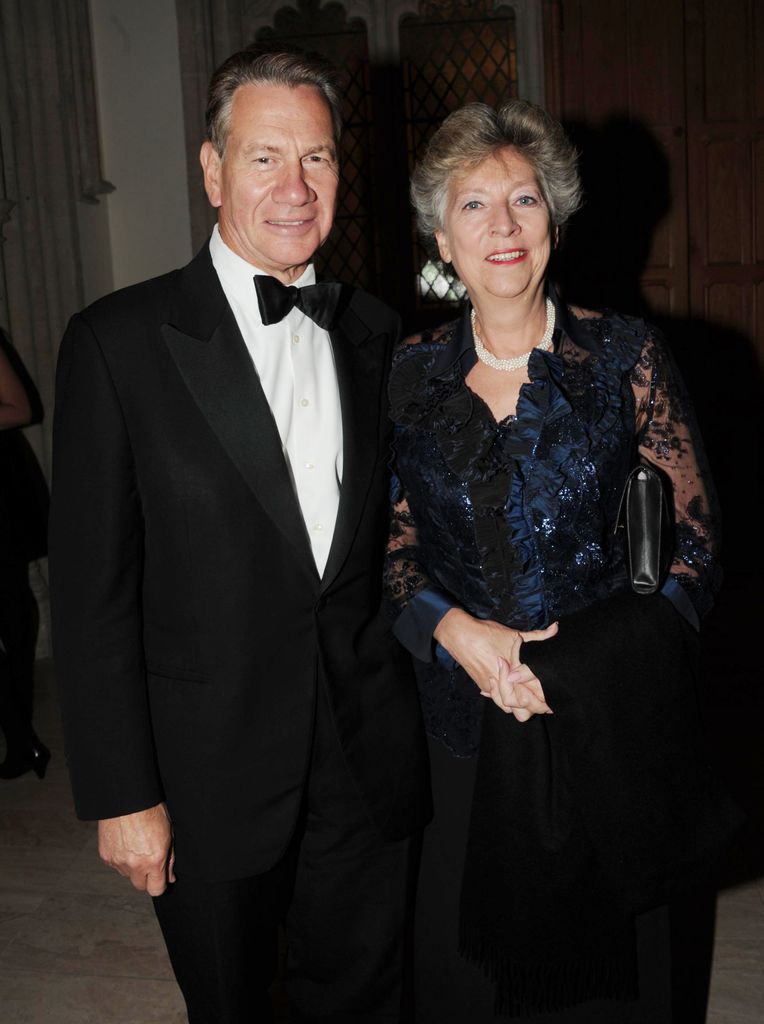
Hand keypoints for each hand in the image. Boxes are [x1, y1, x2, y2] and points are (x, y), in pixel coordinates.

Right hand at [98, 802, 174, 895]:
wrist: (126, 798)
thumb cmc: (150, 809)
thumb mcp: (169, 832)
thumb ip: (170, 858)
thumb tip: (170, 877)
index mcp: (154, 860)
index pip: (156, 890)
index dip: (159, 884)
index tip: (160, 876)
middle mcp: (135, 864)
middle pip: (140, 886)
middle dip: (145, 876)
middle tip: (148, 859)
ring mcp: (118, 861)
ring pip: (126, 874)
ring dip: (132, 866)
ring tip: (136, 844)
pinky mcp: (106, 856)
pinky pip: (115, 864)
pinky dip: (120, 858)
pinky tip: (125, 842)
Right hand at [434, 608, 555, 719]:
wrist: (460, 636)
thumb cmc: (487, 633)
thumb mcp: (514, 634)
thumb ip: (537, 636)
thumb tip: (556, 628)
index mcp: (515, 673)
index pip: (532, 696)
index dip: (543, 702)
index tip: (550, 703)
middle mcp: (504, 684)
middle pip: (522, 710)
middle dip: (532, 708)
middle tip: (541, 703)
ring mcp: (492, 687)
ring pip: (508, 708)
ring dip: (517, 704)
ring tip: (526, 697)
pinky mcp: (483, 686)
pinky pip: (496, 699)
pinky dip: (503, 698)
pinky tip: (509, 689)